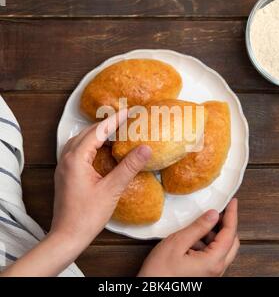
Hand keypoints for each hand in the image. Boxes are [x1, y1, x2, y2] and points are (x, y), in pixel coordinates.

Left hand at [1, 110, 151, 276]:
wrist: (67, 236)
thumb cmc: (88, 215)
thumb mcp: (112, 189)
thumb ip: (129, 167)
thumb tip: (146, 148)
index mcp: (76, 158)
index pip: (98, 131)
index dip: (114, 120)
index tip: (128, 111)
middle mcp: (67, 157)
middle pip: (88, 133)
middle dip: (106, 124)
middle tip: (125, 120)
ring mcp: (64, 165)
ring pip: (81, 140)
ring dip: (98, 134)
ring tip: (115, 132)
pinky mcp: (65, 173)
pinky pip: (78, 150)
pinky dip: (91, 144)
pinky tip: (102, 150)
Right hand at [138, 198, 238, 276]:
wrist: (151, 290)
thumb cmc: (161, 271)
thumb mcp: (177, 243)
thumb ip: (197, 228)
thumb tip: (213, 214)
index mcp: (213, 262)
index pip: (230, 234)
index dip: (231, 215)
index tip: (232, 201)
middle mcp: (216, 270)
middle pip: (231, 242)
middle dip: (225, 224)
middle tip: (217, 210)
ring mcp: (211, 273)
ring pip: (222, 249)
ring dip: (214, 234)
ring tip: (198, 225)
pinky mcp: (204, 274)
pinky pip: (212, 255)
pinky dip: (207, 243)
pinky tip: (192, 238)